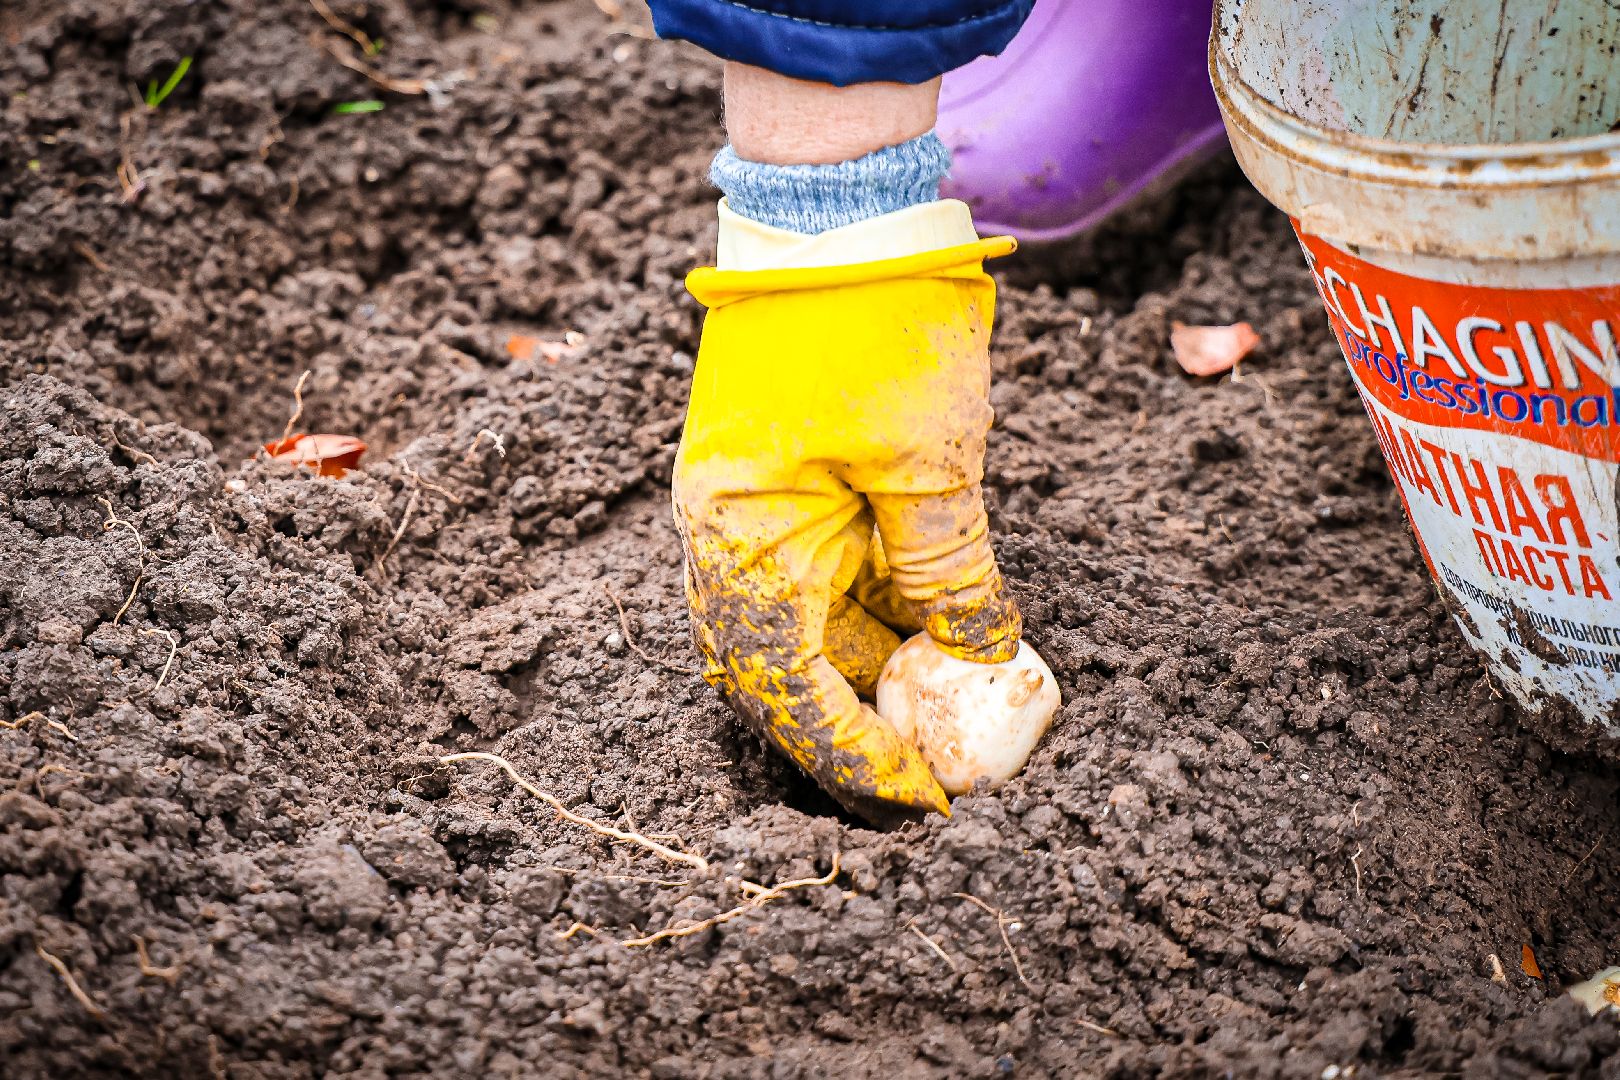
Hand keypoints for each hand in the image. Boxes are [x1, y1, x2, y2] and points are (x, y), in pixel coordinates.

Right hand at [673, 237, 1021, 820]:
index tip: (923, 801)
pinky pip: (821, 575)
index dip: (854, 759)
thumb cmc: (871, 321)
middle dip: (857, 729)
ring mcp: (749, 509)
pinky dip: (876, 612)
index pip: (785, 691)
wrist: (832, 204)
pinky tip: (934, 632)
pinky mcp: (782, 484)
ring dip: (871, 671)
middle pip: (783, 672)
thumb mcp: (931, 460)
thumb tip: (982, 651)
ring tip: (952, 706)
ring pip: (805, 626)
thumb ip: (952, 569)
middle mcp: (726, 538)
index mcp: (739, 541)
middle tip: (936, 775)